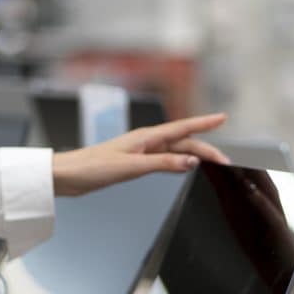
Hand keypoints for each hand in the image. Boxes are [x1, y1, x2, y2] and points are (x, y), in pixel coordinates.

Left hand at [51, 113, 228, 195]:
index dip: (204, 123)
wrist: (68, 175)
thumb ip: (163, 164)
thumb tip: (191, 161)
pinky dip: (178, 161)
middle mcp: (145, 141)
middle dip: (206, 148)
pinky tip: (182, 166)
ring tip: (212, 162)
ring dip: (194, 154)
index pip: (183, 128)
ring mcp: (140, 151)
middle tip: (225, 160)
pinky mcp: (133, 162)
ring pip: (174, 150)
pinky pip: (163, 158)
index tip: (223, 118)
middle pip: (183, 141)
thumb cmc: (93, 168)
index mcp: (146, 137)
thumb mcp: (132, 167)